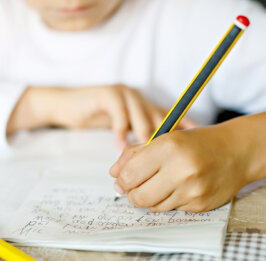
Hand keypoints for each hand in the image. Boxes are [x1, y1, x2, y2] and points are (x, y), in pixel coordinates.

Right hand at [8, 85, 196, 147]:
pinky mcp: (107, 94)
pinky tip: (119, 145)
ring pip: (140, 116)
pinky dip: (120, 130)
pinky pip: (118, 114)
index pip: (171, 117)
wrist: (67, 106)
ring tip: (145, 154)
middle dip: (162, 138)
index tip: (198, 141)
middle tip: (168, 158)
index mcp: (145, 107)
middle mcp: (139, 99)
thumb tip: (158, 162)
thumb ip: (139, 141)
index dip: (184, 127)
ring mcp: (124, 94)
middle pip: (158, 118)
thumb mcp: (122, 130)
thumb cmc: (96, 120)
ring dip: (142, 136)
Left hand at [109, 125, 248, 211]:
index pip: (129, 175)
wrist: (237, 152)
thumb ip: (134, 154)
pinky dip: (170, 201)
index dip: (122, 180)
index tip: (124, 179)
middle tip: (137, 187)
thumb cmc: (196, 143)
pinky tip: (181, 188)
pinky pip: (172, 210)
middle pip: (139, 197)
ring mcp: (193, 190)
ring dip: (151, 198)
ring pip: (154, 207)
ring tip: (162, 184)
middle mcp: (181, 170)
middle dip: (133, 194)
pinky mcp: (201, 205)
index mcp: (168, 148)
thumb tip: (114, 175)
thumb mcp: (164, 138)